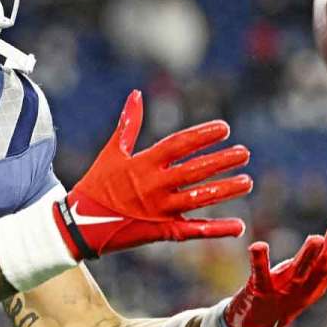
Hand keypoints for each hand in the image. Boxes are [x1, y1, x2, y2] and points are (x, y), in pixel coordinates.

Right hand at [53, 90, 252, 259]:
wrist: (79, 225)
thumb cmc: (96, 185)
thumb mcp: (110, 152)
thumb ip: (128, 123)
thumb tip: (136, 94)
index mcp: (142, 164)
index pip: (178, 144)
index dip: (202, 135)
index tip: (224, 128)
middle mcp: (154, 186)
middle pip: (195, 170)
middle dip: (221, 160)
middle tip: (244, 152)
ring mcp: (159, 211)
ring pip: (199, 198)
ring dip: (225, 190)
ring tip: (247, 181)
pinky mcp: (162, 232)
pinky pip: (194, 230)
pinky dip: (217, 229)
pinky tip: (238, 226)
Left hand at [219, 215, 326, 326]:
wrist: (257, 325)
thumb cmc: (287, 293)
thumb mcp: (314, 276)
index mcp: (318, 282)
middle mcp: (304, 287)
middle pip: (322, 265)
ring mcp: (283, 290)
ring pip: (298, 272)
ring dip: (308, 255)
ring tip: (315, 238)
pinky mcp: (259, 291)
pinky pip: (260, 275)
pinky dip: (259, 260)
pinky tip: (258, 245)